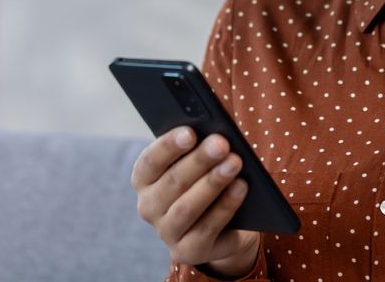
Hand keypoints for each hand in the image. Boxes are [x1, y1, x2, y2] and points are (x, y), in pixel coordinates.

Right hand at [131, 127, 261, 275]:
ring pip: (187, 207)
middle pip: (173, 182)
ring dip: (213, 183)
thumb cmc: (204, 181)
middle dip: (199, 161)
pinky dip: (225, 206)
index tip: (190, 132)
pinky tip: (241, 187)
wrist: (222, 226)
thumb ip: (197, 149)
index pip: (151, 161)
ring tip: (234, 163)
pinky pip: (207, 228)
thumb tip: (213, 135)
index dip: (169, 146)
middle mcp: (148, 207)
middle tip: (221, 143)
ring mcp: (166, 232)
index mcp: (144, 180)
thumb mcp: (197, 164)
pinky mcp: (187, 251)